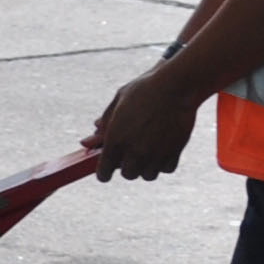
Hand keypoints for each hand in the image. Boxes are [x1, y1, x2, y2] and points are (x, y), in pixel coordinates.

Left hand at [88, 62, 209, 180]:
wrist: (175, 87)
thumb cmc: (143, 90)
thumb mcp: (117, 102)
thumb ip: (104, 124)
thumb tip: (88, 141)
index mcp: (115, 139)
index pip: (103, 172)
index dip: (103, 172)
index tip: (105, 170)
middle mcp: (134, 151)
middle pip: (127, 174)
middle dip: (126, 166)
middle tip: (129, 153)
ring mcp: (155, 154)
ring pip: (147, 175)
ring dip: (145, 166)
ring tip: (146, 150)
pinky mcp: (174, 153)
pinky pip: (166, 169)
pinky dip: (162, 163)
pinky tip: (161, 150)